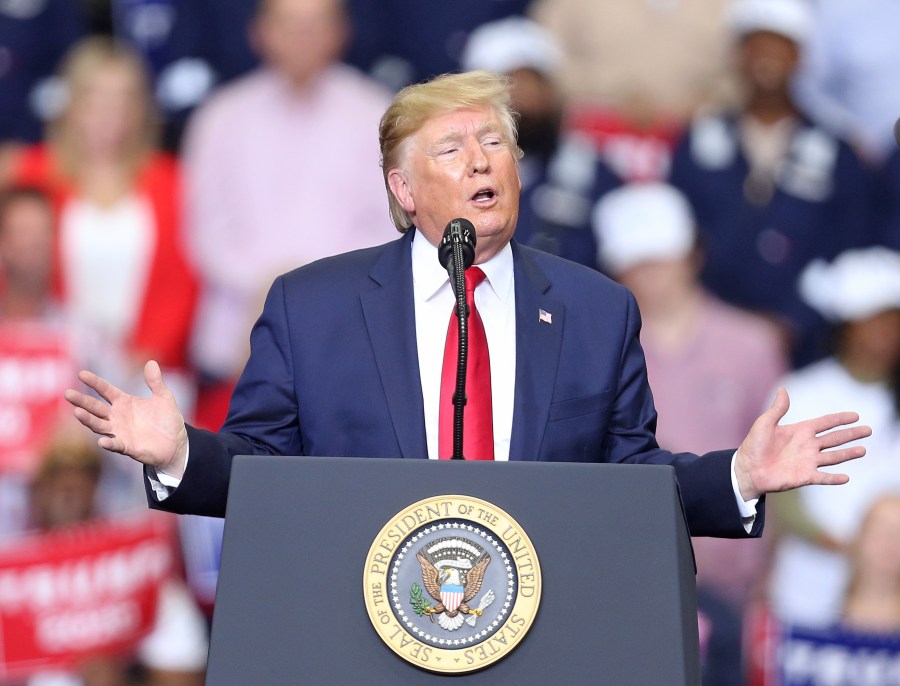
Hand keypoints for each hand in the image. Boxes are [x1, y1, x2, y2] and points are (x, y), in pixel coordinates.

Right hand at [64, 360, 188, 476]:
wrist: (176, 443)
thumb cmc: (167, 419)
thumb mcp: (164, 397)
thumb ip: (156, 382)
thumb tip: (151, 362)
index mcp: (124, 402)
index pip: (105, 390)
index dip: (94, 382)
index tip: (82, 374)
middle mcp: (117, 417)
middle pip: (95, 407)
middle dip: (82, 401)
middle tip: (68, 393)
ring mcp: (120, 432)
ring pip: (99, 425)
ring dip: (88, 420)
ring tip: (77, 412)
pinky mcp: (127, 447)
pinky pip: (116, 445)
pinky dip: (109, 443)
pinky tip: (102, 441)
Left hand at [734, 387, 871, 501]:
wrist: (747, 469)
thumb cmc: (753, 445)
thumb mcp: (764, 423)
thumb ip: (777, 409)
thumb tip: (783, 389)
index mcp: (800, 431)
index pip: (825, 423)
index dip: (840, 419)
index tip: (855, 415)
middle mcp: (807, 446)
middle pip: (834, 439)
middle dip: (851, 434)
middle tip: (868, 430)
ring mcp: (807, 461)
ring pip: (833, 457)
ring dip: (848, 454)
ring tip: (863, 450)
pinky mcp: (804, 476)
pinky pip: (823, 477)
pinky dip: (834, 478)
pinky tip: (846, 477)